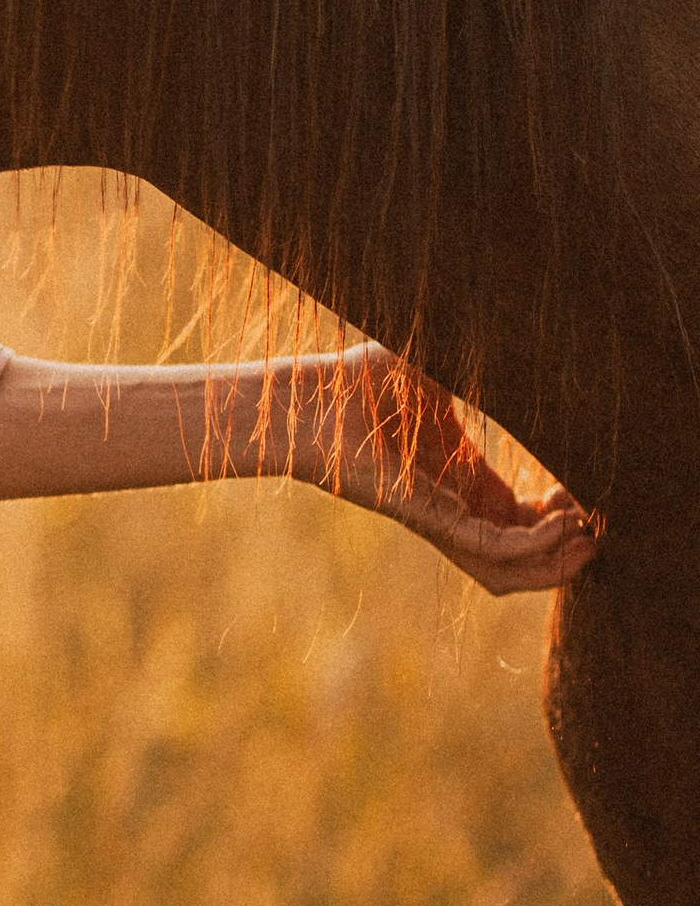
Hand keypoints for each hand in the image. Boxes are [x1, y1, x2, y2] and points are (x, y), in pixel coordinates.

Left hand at [325, 341, 598, 594]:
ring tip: (588, 536)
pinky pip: (489, 552)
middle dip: (568, 547)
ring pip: (510, 571)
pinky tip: (557, 522)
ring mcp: (440, 519)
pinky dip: (530, 547)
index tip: (583, 489)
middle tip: (594, 518)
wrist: (311, 398)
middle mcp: (454, 508)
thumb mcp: (438, 372)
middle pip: (523, 557)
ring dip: (556, 562)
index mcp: (461, 480)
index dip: (559, 514)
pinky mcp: (425, 517)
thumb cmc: (362, 381)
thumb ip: (481, 365)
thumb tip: (518, 335)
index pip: (522, 519)